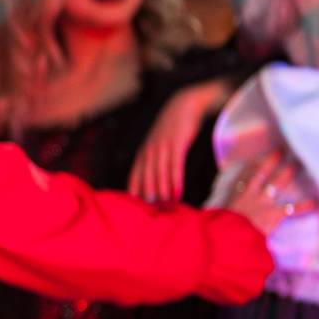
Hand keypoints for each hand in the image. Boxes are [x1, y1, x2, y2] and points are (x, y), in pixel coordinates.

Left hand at [129, 82, 222, 202]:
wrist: (184, 104)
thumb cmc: (173, 127)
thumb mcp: (159, 143)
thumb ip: (155, 159)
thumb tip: (156, 178)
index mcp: (143, 153)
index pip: (134, 176)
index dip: (134, 193)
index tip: (135, 209)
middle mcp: (149, 151)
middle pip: (145, 179)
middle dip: (148, 197)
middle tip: (153, 215)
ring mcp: (161, 147)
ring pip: (158, 174)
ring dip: (162, 192)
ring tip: (165, 208)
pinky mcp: (175, 144)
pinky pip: (174, 166)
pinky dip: (174, 181)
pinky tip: (177, 194)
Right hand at [223, 150, 318, 235]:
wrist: (230, 235)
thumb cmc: (222, 227)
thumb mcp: (219, 216)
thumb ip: (222, 212)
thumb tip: (215, 213)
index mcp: (237, 196)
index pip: (244, 178)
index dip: (251, 167)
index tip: (257, 158)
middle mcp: (251, 195)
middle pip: (262, 174)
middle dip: (271, 163)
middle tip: (280, 153)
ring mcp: (264, 203)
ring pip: (276, 184)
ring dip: (285, 175)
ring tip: (294, 166)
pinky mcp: (274, 214)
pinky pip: (292, 209)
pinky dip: (304, 206)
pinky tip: (314, 204)